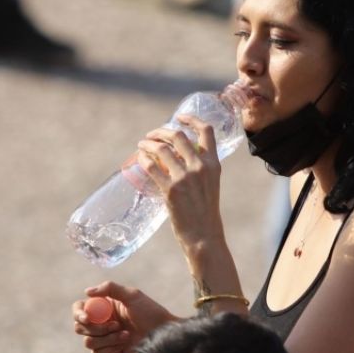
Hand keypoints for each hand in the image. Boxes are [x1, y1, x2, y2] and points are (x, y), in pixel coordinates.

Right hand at [72, 281, 177, 352]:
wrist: (163, 334)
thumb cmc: (151, 312)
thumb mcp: (133, 295)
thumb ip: (110, 288)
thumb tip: (87, 292)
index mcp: (103, 308)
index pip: (80, 309)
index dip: (78, 313)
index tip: (87, 318)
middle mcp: (101, 323)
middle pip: (79, 327)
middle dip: (97, 328)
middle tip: (117, 325)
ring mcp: (104, 340)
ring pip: (88, 342)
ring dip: (107, 338)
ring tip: (126, 334)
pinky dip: (109, 349)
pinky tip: (124, 344)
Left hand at [137, 115, 224, 248]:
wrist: (204, 235)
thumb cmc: (205, 211)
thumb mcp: (210, 184)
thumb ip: (199, 168)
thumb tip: (178, 155)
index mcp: (213, 164)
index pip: (206, 131)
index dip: (191, 119)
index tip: (179, 118)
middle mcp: (200, 167)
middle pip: (177, 136)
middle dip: (160, 132)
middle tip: (151, 136)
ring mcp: (185, 178)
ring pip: (161, 148)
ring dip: (147, 143)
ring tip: (141, 145)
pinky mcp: (170, 189)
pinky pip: (151, 166)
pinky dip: (143, 159)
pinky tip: (140, 159)